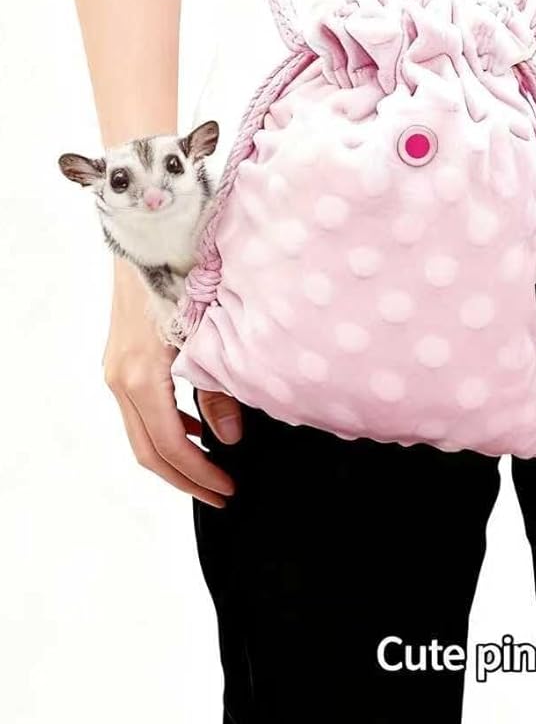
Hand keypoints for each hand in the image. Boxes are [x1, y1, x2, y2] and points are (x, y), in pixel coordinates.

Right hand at [103, 258, 238, 506]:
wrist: (150, 228)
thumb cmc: (184, 271)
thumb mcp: (209, 330)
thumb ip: (220, 387)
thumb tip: (230, 436)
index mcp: (142, 375)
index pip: (169, 446)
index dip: (199, 475)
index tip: (228, 490)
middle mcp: (121, 377)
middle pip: (148, 451)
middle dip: (186, 479)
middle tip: (221, 495)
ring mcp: (117, 367)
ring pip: (141, 433)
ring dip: (175, 457)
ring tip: (212, 469)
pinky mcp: (122, 356)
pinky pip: (140, 409)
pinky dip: (166, 428)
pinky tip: (195, 427)